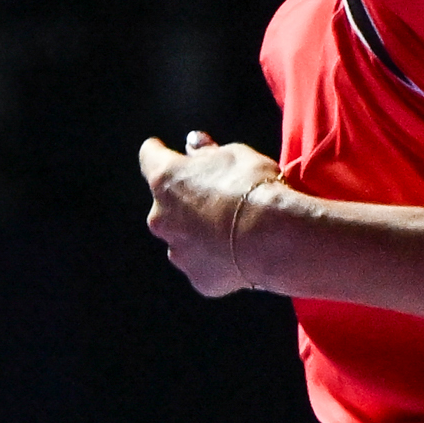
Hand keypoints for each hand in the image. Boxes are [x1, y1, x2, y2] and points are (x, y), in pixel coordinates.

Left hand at [138, 131, 283, 297]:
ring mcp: (178, 251)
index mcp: (166, 180)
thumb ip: (207, 152)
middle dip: (186, 200)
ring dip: (200, 232)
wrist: (273, 238)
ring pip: (184, 238)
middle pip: (167, 205)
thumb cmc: (254, 188)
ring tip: (235, 228)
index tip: (158, 148)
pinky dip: (218, 259)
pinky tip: (241, 253)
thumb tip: (193, 145)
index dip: (157, 151)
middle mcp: (161, 218)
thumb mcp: (235, 154)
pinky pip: (204, 265)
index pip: (150, 157)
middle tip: (217, 196)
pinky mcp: (198, 277)